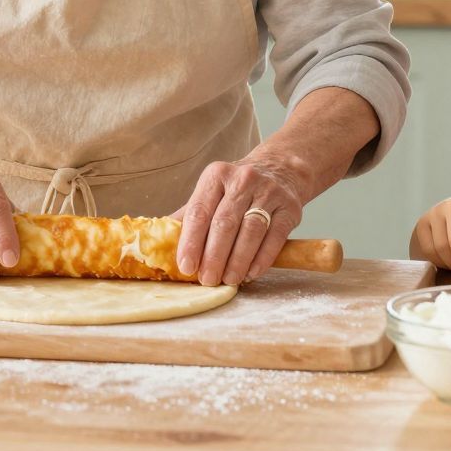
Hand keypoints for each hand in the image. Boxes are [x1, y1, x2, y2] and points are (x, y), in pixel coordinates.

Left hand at [171, 159, 306, 285]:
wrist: (280, 170)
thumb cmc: (237, 189)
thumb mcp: (212, 192)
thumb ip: (189, 215)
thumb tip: (161, 244)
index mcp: (216, 175)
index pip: (199, 211)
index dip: (191, 242)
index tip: (186, 267)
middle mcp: (243, 179)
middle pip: (224, 223)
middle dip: (214, 256)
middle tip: (207, 280)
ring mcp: (269, 192)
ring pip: (250, 231)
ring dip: (237, 261)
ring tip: (228, 280)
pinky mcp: (290, 207)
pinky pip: (274, 237)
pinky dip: (261, 259)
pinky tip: (251, 273)